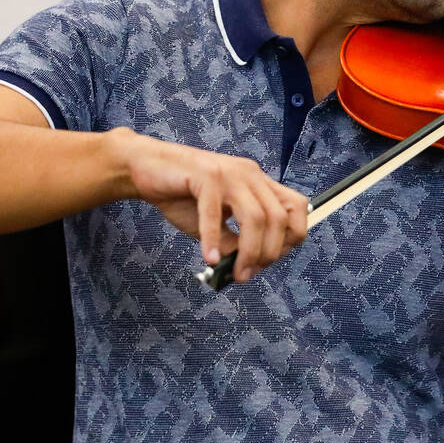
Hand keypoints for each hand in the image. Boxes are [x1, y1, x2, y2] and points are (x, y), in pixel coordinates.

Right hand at [108, 128, 309, 282]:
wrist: (147, 168)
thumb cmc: (183, 196)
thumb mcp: (217, 224)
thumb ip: (235, 241)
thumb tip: (248, 268)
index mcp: (258, 182)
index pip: (296, 208)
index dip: (289, 238)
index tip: (268, 261)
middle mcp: (250, 174)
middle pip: (278, 217)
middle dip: (269, 252)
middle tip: (248, 274)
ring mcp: (229, 173)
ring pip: (255, 217)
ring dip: (249, 251)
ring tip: (235, 273)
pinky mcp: (204, 175)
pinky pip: (214, 214)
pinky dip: (213, 240)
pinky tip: (209, 259)